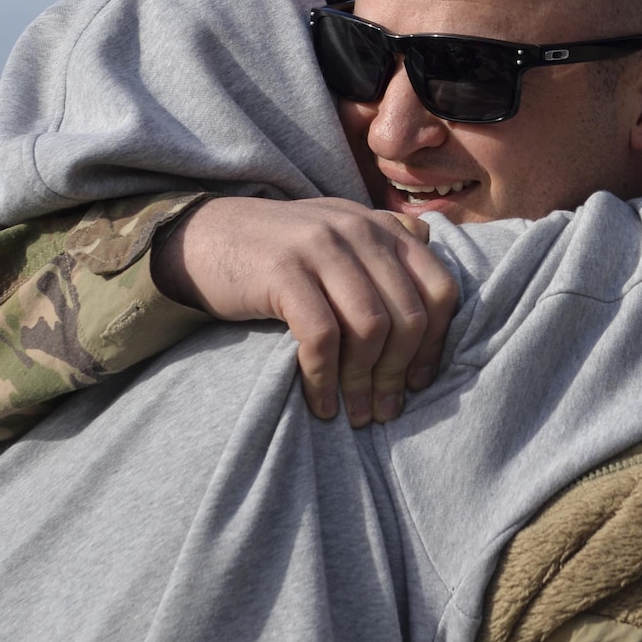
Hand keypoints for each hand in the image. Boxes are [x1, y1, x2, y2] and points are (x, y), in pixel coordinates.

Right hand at [153, 197, 458, 426]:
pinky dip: (325, 378)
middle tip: (386, 410)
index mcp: (383, 227)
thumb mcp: (339, 235)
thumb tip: (437, 279)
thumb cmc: (277, 250)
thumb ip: (386, 248)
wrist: (201, 235)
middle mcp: (360, 230)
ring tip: (356, 414)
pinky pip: (322, 336)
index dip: (435, 343)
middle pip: (408, 315)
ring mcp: (322, 247)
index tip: (419, 381)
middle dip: (400, 373)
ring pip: (371, 328)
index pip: (440, 289)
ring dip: (365, 382)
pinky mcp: (284, 271)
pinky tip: (321, 403)